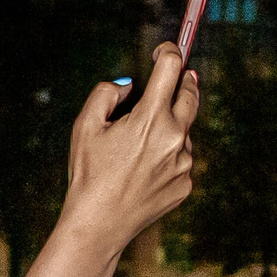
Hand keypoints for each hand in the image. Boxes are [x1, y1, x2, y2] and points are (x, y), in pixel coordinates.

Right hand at [57, 43, 201, 260]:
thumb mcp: (84, 126)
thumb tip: (130, 85)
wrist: (98, 225)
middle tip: (175, 78)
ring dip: (170, 126)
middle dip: (183, 81)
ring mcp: (184, 162)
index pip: (171, 68)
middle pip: (191, 94)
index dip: (168, 52)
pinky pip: (181, 159)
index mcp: (150, 118)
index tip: (164, 50)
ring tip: (138, 147)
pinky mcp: (186, 183)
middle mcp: (174, 137)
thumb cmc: (87, 175)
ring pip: (184, 131)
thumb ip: (106, 93)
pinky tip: (142, 172)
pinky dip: (167, 157)